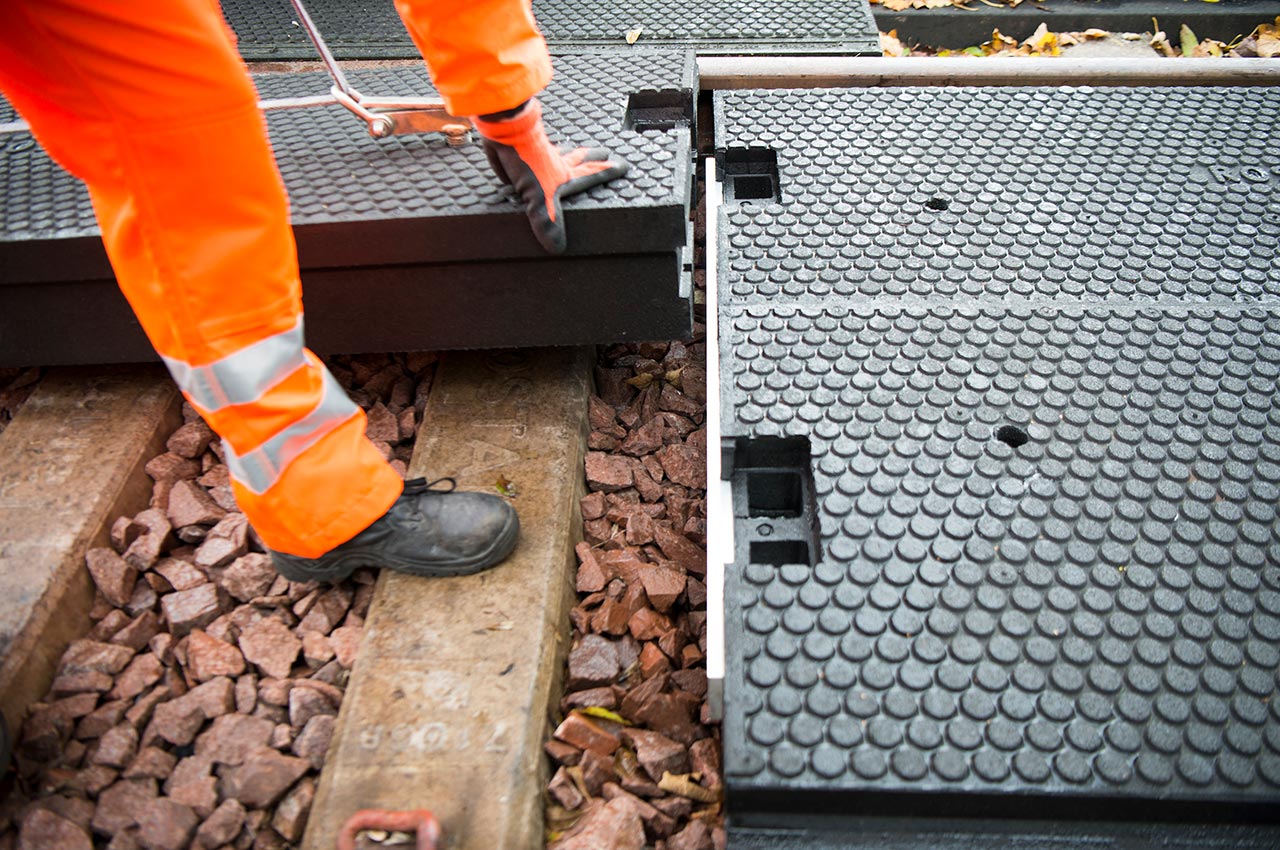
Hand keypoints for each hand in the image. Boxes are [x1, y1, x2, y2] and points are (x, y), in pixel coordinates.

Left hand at [473, 99, 627, 253]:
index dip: (608, 172)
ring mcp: (540, 154)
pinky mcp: (523, 151)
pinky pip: (536, 151)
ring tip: (575, 149)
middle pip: (581, 158)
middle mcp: (556, 162)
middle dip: (594, 157)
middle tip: (605, 152)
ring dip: (570, 150)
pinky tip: (538, 151)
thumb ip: (548, 222)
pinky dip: (542, 150)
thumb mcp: (540, 198)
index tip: (624, 166)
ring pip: (561, 151)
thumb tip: (557, 247)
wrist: (506, 131)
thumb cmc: (528, 162)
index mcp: (565, 173)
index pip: (592, 174)